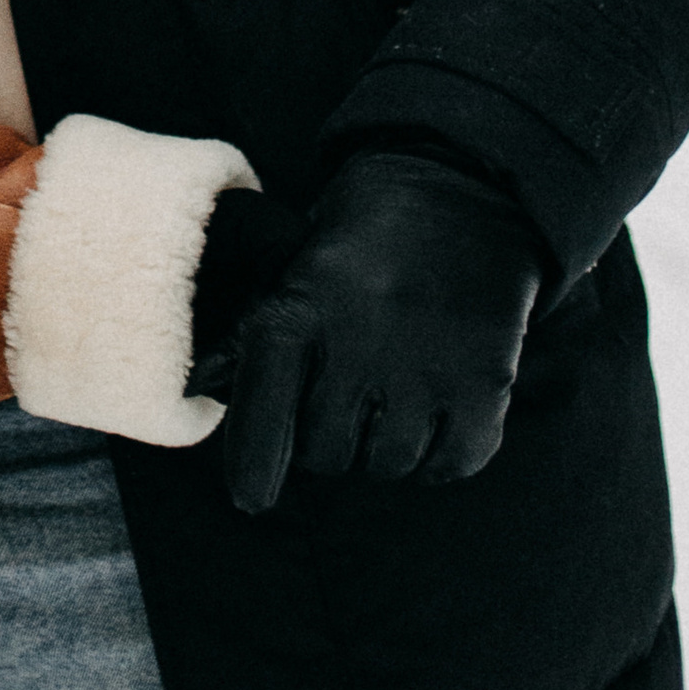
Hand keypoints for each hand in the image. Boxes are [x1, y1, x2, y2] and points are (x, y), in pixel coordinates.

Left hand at [188, 151, 545, 516]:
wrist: (461, 192)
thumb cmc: (360, 240)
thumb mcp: (294, 267)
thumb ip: (256, 334)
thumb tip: (203, 387)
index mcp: (302, 305)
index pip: (263, 406)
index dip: (253, 460)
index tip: (250, 497)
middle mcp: (360, 341)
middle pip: (325, 453)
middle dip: (327, 441)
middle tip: (345, 399)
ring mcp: (426, 366)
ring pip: (386, 465)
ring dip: (383, 449)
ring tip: (390, 396)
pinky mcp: (485, 385)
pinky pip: (449, 464)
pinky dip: (437, 455)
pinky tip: (432, 412)